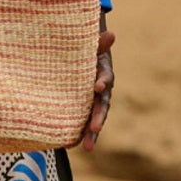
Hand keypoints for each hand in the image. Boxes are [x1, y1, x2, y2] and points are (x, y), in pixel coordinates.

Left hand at [81, 29, 114, 151]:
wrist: (80, 57)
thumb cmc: (85, 50)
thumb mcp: (90, 45)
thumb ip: (99, 42)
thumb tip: (112, 33)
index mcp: (104, 72)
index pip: (106, 77)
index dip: (102, 81)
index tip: (97, 86)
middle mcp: (102, 89)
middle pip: (102, 105)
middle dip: (99, 117)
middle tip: (95, 129)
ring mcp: (94, 100)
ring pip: (95, 118)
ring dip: (92, 133)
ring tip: (88, 147)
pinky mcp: (85, 108)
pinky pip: (84, 122)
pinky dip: (80, 133)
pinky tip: (69, 145)